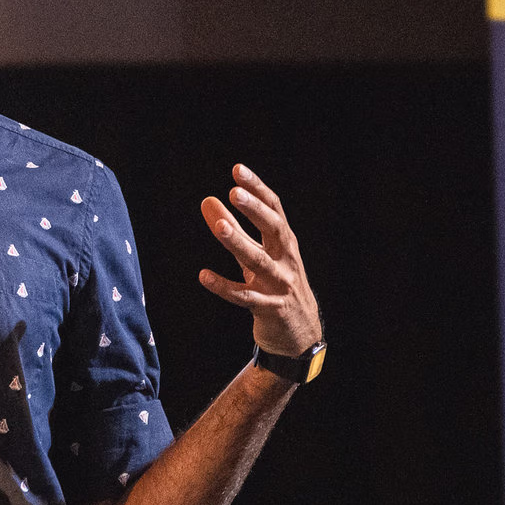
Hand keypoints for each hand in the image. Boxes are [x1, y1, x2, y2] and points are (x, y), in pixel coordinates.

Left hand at [197, 164, 321, 358]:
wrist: (300, 333)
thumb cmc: (276, 285)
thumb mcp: (257, 254)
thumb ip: (234, 227)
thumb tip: (208, 200)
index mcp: (285, 243)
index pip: (274, 209)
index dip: (257, 189)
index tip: (238, 170)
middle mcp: (286, 260)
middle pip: (274, 229)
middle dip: (254, 210)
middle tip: (234, 192)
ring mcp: (280, 285)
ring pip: (258, 261)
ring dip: (238, 243)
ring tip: (219, 226)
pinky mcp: (269, 309)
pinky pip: (244, 297)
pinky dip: (224, 287)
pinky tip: (203, 276)